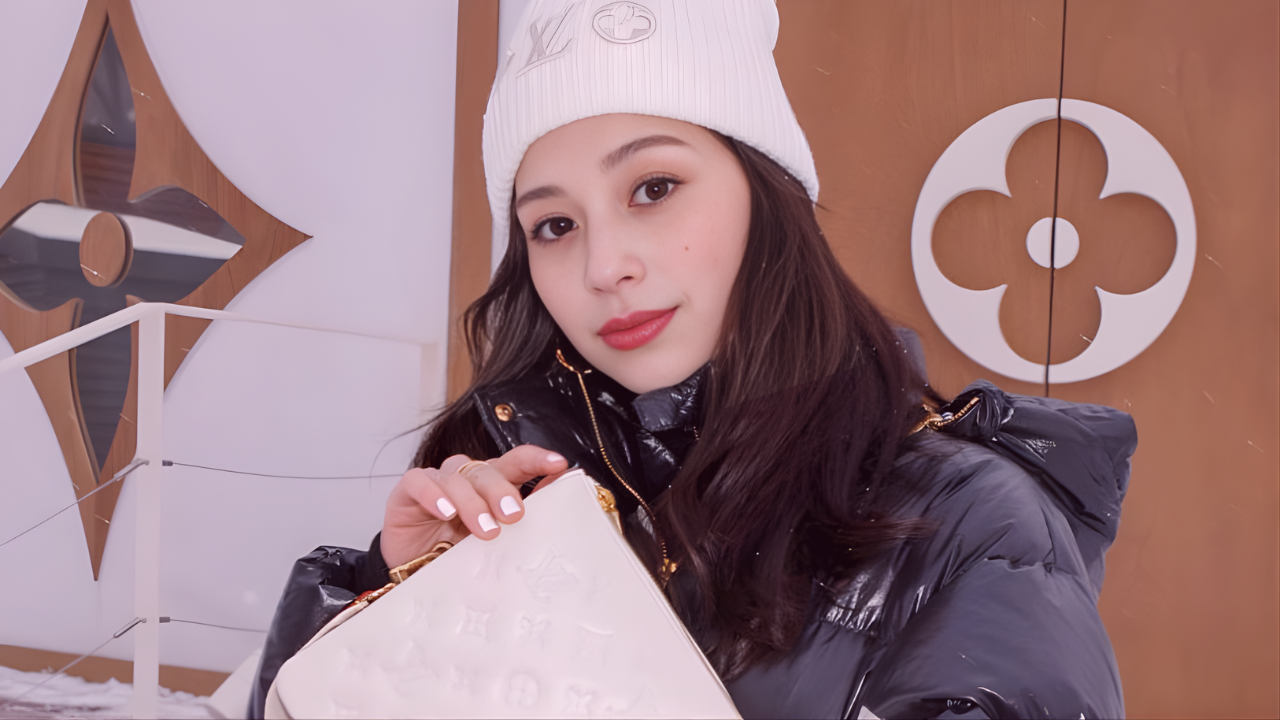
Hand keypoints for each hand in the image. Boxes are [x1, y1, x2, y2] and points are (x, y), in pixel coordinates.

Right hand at [380, 445, 568, 567]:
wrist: (413, 575)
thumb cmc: (457, 554)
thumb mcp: (495, 540)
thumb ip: (523, 517)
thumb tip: (559, 493)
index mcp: (492, 484)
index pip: (516, 462)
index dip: (536, 459)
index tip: (558, 464)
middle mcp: (466, 478)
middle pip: (488, 470)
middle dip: (502, 491)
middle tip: (514, 515)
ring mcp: (437, 481)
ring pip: (457, 477)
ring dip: (472, 503)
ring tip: (485, 530)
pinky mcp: (408, 491)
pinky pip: (420, 482)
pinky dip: (433, 495)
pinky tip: (445, 512)